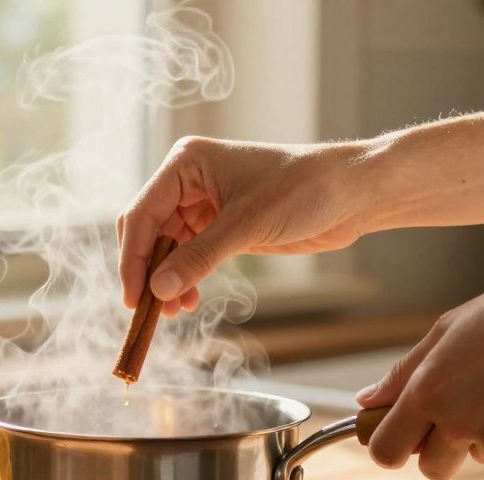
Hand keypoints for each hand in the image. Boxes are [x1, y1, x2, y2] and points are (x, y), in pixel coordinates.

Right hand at [117, 136, 367, 315]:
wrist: (350, 193)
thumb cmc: (302, 189)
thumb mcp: (247, 225)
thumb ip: (199, 257)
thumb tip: (158, 290)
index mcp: (186, 163)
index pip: (142, 213)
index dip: (133, 259)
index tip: (133, 298)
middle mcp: (188, 181)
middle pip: (148, 232)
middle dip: (146, 272)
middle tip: (147, 311)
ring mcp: (203, 204)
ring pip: (166, 248)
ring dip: (165, 280)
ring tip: (172, 312)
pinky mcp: (221, 226)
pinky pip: (189, 256)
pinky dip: (185, 279)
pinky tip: (188, 301)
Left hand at [355, 263, 483, 479]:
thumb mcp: (450, 329)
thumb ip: (404, 372)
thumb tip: (366, 400)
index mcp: (429, 391)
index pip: (385, 451)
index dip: (388, 448)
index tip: (397, 439)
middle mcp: (459, 421)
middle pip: (430, 468)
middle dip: (437, 451)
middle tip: (459, 413)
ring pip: (476, 457)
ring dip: (482, 436)